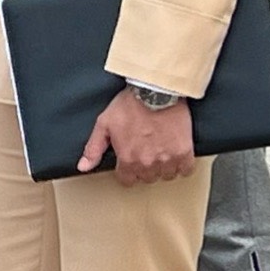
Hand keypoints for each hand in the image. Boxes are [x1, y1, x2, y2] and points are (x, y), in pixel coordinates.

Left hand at [78, 88, 195, 184]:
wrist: (155, 90)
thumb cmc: (130, 104)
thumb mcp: (104, 123)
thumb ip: (93, 148)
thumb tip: (83, 167)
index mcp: (128, 159)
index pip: (127, 180)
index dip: (127, 170)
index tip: (130, 160)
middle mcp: (148, 163)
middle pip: (146, 178)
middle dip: (144, 168)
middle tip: (145, 150)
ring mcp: (167, 159)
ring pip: (166, 175)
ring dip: (163, 167)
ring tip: (160, 150)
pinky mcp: (184, 152)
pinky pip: (185, 170)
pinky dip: (181, 165)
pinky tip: (175, 154)